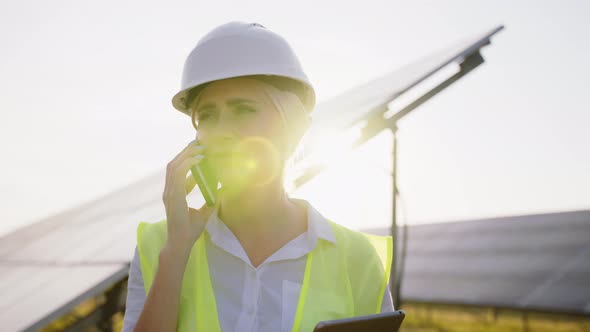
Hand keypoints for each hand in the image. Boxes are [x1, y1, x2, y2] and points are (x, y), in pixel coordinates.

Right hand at [162, 139, 212, 254]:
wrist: (182, 242)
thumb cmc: (190, 230)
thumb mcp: (205, 212)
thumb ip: (211, 201)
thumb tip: (223, 192)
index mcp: (174, 193)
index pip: (176, 171)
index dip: (186, 159)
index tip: (198, 152)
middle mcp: (169, 191)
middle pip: (174, 164)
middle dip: (185, 152)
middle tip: (198, 143)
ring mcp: (169, 193)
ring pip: (174, 166)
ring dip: (186, 154)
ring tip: (200, 147)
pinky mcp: (173, 196)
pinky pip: (178, 174)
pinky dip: (187, 164)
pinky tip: (199, 159)